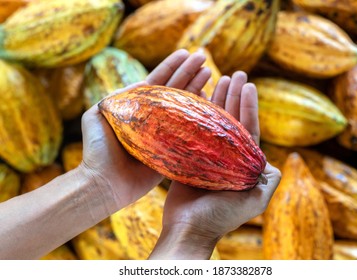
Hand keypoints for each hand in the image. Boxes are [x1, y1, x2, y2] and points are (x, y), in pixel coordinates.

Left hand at [79, 49, 211, 209]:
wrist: (103, 181)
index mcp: (137, 106)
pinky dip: (200, 116)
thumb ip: (116, 96)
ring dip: (197, 88)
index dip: (172, 66)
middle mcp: (154, 117)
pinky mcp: (173, 150)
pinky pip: (190, 131)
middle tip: (203, 58)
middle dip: (189, 72)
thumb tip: (139, 83)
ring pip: (184, 106)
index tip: (186, 52)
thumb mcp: (97, 114)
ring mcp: (165, 132)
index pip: (158, 81)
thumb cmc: (97, 148)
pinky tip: (210, 101)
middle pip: (175, 89)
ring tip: (210, 72)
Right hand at [149, 71, 280, 258]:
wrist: (189, 227)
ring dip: (216, 99)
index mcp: (242, 162)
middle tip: (235, 73)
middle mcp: (226, 155)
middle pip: (231, 119)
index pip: (248, 127)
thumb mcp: (256, 199)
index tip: (248, 84)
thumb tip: (276, 161)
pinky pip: (192, 129)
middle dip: (233, 96)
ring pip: (212, 121)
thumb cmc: (223, 215)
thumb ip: (270, 179)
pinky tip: (195, 97)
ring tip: (218, 77)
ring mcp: (206, 154)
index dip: (249, 105)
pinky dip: (194, 113)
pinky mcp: (188, 156)